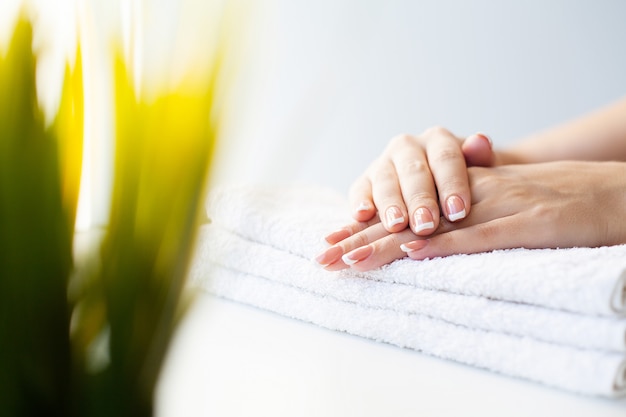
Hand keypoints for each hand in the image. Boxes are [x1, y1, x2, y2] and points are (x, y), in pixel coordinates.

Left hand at [316, 161, 625, 270]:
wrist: (610, 191)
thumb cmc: (555, 201)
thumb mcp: (499, 204)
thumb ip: (464, 216)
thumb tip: (426, 241)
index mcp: (462, 193)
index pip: (405, 211)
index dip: (367, 225)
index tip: (332, 241)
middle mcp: (471, 197)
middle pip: (407, 219)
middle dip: (361, 238)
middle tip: (322, 257)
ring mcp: (498, 207)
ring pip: (433, 228)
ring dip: (388, 245)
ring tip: (350, 260)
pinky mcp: (527, 222)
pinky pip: (480, 236)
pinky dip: (445, 246)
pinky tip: (413, 253)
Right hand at [347, 127, 493, 239]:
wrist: (441, 190)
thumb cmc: (467, 184)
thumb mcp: (482, 171)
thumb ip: (481, 158)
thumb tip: (480, 141)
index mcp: (438, 140)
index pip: (445, 158)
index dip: (451, 185)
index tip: (458, 212)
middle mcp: (407, 146)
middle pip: (413, 171)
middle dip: (419, 199)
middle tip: (426, 225)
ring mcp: (383, 163)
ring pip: (385, 181)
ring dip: (390, 204)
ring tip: (396, 225)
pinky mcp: (364, 182)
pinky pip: (359, 190)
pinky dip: (359, 202)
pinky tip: (362, 215)